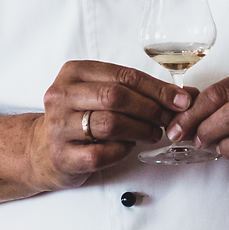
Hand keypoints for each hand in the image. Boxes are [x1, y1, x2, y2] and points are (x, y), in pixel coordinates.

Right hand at [28, 60, 193, 191]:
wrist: (41, 150)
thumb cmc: (79, 118)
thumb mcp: (100, 94)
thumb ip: (137, 91)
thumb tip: (187, 96)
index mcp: (74, 73)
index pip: (123, 75)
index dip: (157, 88)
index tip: (182, 100)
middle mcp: (61, 96)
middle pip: (116, 97)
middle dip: (151, 108)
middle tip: (170, 119)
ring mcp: (59, 127)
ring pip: (110, 124)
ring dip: (141, 130)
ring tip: (153, 133)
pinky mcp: (63, 156)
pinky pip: (102, 153)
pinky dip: (122, 150)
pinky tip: (129, 148)